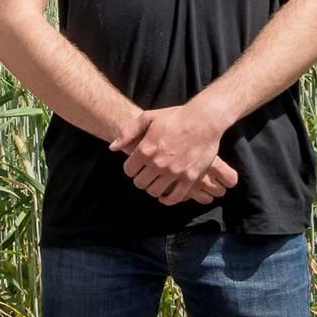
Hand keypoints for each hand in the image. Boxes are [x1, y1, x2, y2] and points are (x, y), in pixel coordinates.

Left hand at [110, 103, 232, 205]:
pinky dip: (168, 199)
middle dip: (140, 179)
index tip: (136, 166)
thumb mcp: (147, 118)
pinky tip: (166, 194)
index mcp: (146, 149)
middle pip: (140, 183)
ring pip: (155, 191)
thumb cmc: (174, 117)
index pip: (129, 170)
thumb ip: (128, 133)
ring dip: (153, 188)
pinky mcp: (190, 178)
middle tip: (146, 174)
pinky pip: (175, 197)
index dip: (130, 169)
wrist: (203, 120)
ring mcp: (174, 172)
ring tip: (156, 182)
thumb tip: (113, 147)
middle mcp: (158, 163)